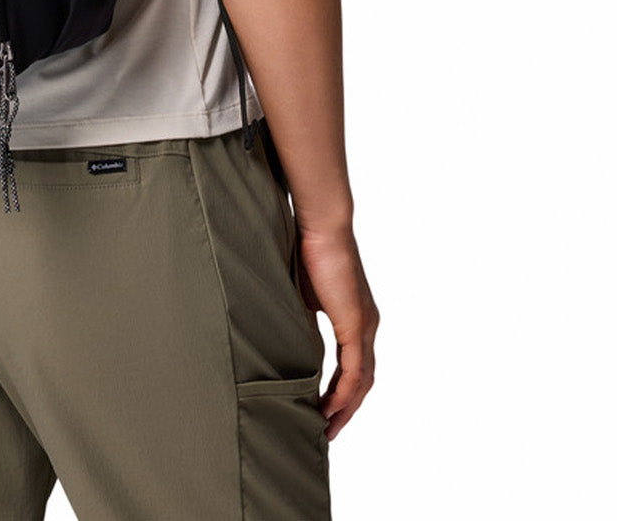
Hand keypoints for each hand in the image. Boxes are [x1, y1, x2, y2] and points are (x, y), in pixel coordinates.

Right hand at [295, 223, 378, 439]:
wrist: (322, 226)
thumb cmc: (309, 251)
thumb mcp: (303, 297)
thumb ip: (304, 322)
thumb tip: (291, 345)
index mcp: (356, 319)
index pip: (353, 367)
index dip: (339, 392)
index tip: (321, 410)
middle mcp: (367, 326)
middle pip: (362, 381)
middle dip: (345, 410)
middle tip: (326, 432)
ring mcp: (365, 327)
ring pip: (362, 382)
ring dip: (345, 409)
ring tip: (326, 429)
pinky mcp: (357, 325)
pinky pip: (355, 371)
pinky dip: (344, 393)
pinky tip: (328, 408)